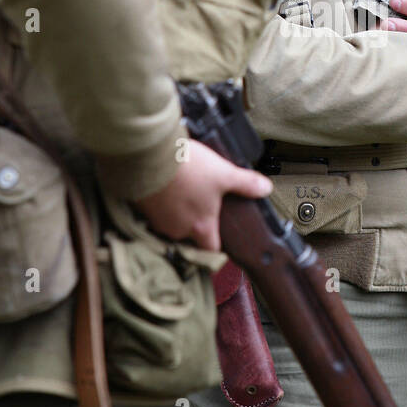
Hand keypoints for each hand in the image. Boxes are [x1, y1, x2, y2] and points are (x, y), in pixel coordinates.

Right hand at [135, 139, 271, 249]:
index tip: (219, 238)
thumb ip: (245, 184)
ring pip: (170, 223)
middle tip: (200, 204)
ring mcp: (157, 220)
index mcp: (200, 226)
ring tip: (182, 191)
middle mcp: (178, 230)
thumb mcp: (224, 174)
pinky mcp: (141, 208)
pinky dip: (159, 203)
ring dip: (175, 212)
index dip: (216, 244)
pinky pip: (153, 211)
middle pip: (189, 236)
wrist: (149, 157)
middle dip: (194, 223)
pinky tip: (164, 187)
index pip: (211, 249)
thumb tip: (266, 189)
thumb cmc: (188, 169)